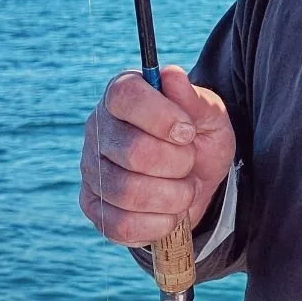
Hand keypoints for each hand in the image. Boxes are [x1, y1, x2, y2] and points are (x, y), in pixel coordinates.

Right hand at [79, 66, 235, 248]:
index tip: (187, 131)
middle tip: (190, 162)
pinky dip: (158, 224)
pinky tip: (170, 212)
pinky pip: (121, 224)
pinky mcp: (93, 207)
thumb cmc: (197, 140)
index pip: (125, 95)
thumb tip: (171, 75)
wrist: (195, 181)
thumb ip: (193, 99)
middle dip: (178, 163)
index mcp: (122, 95)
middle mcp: (98, 129)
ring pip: (128, 192)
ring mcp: (91, 169)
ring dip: (173, 196)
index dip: (162, 116)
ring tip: (184, 188)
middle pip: (134, 151)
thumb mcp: (210, 116)